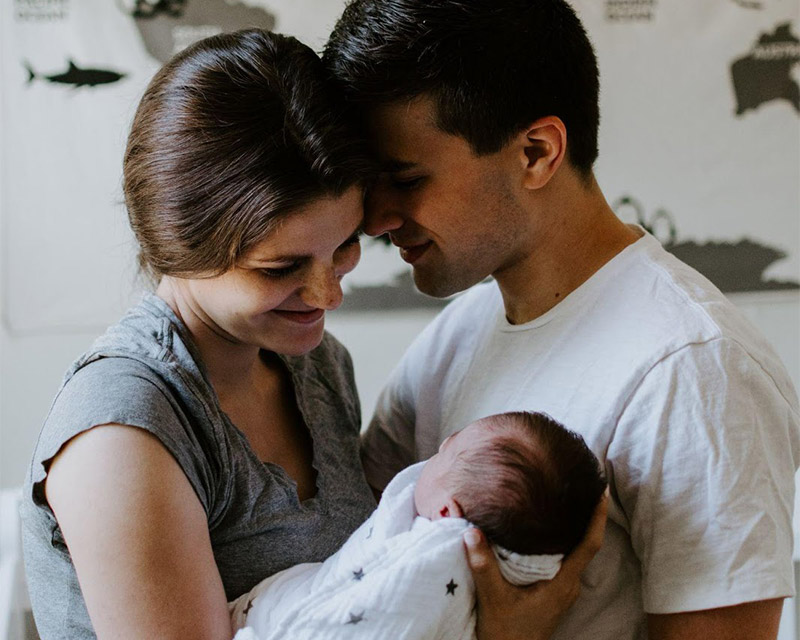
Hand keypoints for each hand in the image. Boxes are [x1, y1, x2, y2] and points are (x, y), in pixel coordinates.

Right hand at [464, 492, 607, 639]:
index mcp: (563, 584)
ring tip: (567, 500)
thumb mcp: (493, 598)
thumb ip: (484, 565)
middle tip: (582, 486)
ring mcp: (563, 589)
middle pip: (586, 544)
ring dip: (573, 527)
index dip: (597, 518)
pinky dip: (560, 540)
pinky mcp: (553, 592)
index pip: (589, 545)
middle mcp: (569, 585)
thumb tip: (472, 530)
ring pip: (575, 552)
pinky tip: (547, 529)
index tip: (601, 492)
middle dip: (588, 515)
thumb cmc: (506, 633)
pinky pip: (564, 559)